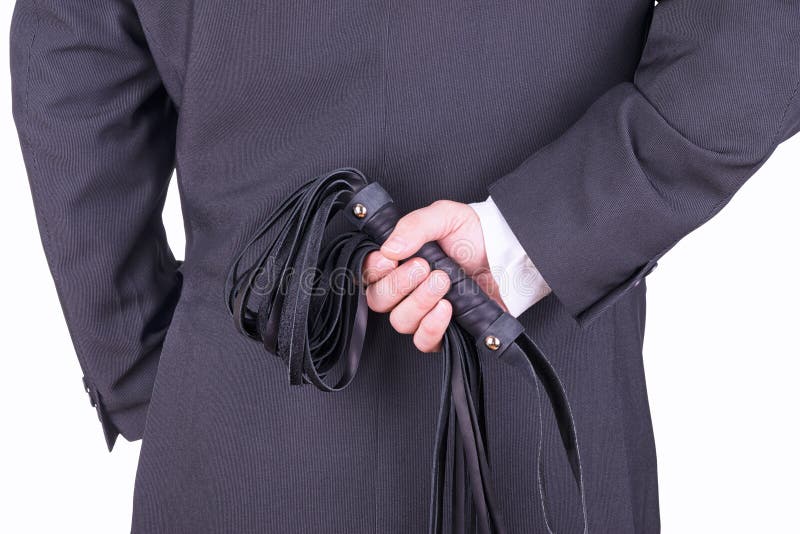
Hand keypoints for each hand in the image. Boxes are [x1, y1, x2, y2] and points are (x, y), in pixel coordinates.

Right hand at [363, 200, 504, 352]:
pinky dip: (431, 327)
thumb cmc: (474, 235)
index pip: (369, 274)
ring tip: (443, 282)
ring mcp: (423, 312)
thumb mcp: (444, 217)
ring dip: (419, 302)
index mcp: (399, 262)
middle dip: (399, 284)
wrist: (507, 255)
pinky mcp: (443, 331)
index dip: (373, 270)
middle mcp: (406, 290)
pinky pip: (423, 341)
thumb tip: (389, 248)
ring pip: (400, 321)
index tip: (388, 261)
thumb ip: (414, 226)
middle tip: (424, 267)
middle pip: (379, 300)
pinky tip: (446, 309)